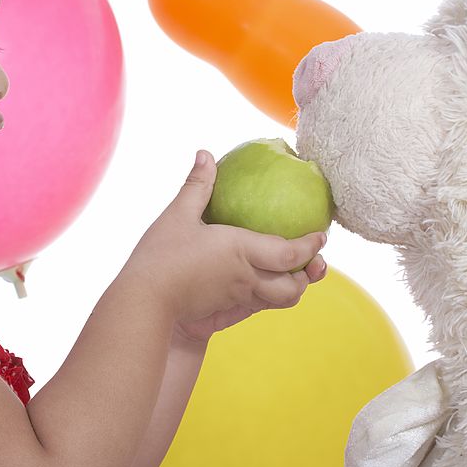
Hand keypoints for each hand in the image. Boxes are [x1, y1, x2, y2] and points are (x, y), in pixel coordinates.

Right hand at [121, 149, 328, 340]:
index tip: (321, 236)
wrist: (145, 301)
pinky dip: (270, 299)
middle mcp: (247, 278)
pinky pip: (259, 308)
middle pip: (294, 286)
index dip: (311, 246)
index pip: (290, 253)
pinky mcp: (227, 313)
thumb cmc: (161, 255)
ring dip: (292, 290)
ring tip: (293, 276)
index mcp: (240, 250)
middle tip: (313, 261)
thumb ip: (197, 186)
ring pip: (280, 301)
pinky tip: (263, 287)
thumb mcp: (177, 216)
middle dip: (309, 276)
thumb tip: (206, 154)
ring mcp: (239, 299)